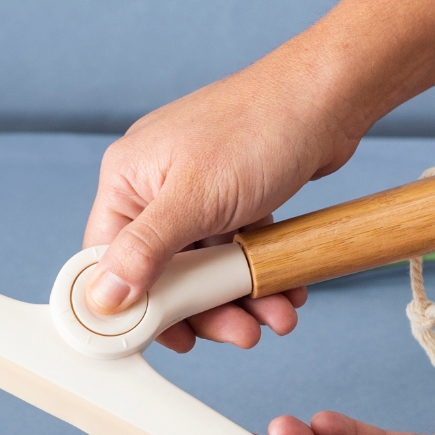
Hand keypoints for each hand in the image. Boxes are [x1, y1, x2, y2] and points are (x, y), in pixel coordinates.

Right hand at [82, 55, 365, 351]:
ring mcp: (195, 195)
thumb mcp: (194, 199)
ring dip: (239, 300)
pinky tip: (284, 291)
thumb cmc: (259, 129)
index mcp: (128, 179)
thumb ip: (145, 250)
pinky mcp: (231, 201)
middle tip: (239, 334)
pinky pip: (233, 253)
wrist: (330, 96)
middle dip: (205, 309)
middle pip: (164, 273)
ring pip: (205, 270)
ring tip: (275, 317)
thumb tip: (104, 297)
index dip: (132, 306)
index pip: (109, 258)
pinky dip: (256, 276)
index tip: (161, 339)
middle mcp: (155, 188)